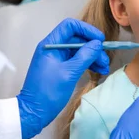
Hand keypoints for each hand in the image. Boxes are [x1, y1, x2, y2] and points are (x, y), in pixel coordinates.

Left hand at [17, 18, 109, 138]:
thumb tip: (97, 44)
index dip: (87, 30)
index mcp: (50, 45)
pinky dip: (88, 64)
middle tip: (105, 59)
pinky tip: (99, 71)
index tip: (100, 40)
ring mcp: (58, 59)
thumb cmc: (47, 92)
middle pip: (78, 39)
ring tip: (104, 68)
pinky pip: (78, 61)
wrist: (34, 113)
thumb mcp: (69, 73)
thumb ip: (84, 56)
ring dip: (93, 57)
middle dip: (93, 47)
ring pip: (80, 51)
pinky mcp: (62, 68)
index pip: (70, 26)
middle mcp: (54, 49)